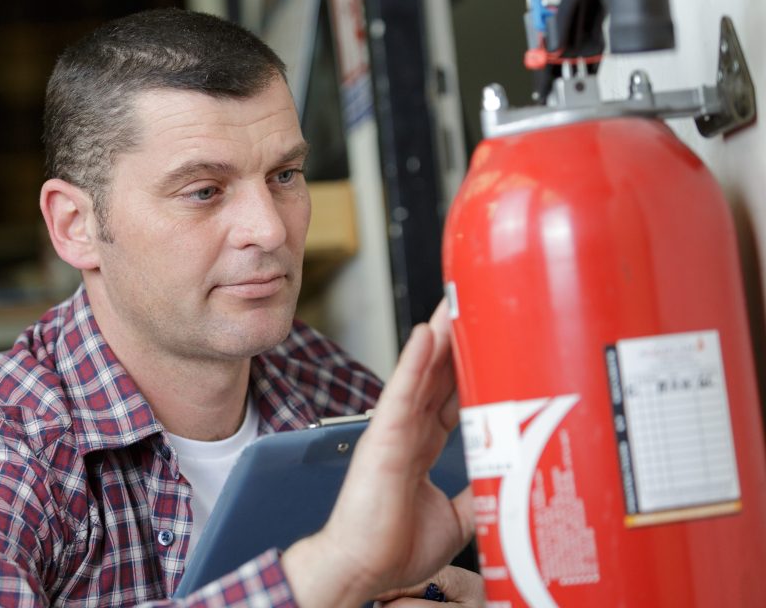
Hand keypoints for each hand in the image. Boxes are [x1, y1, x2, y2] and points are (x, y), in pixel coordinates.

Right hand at [282, 300, 473, 606]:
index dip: (465, 369)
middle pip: (436, 376)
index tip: (482, 342)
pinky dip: (414, 363)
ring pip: (420, 375)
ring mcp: (393, 433)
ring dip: (437, 337)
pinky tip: (426, 334)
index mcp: (422, 449)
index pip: (448, 398)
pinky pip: (401, 394)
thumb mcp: (458, 518)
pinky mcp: (383, 440)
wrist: (364, 570)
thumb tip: (509, 485)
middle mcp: (408, 434)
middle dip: (453, 340)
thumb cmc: (394, 547)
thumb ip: (479, 495)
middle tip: (471, 304)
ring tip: (453, 303)